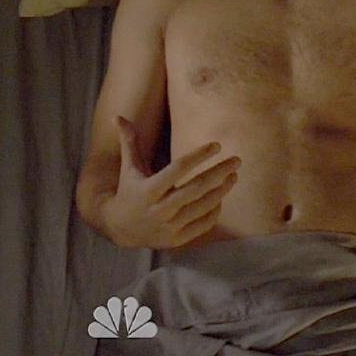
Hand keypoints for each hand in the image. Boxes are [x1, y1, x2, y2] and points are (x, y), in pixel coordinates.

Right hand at [100, 116, 239, 248]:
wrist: (120, 229)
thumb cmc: (129, 191)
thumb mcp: (128, 168)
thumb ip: (128, 142)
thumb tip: (118, 116)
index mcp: (148, 190)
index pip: (178, 169)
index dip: (198, 156)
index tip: (216, 145)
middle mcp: (159, 209)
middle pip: (196, 188)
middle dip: (219, 172)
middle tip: (237, 160)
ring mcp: (169, 226)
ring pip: (203, 206)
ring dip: (222, 189)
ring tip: (234, 174)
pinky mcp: (177, 239)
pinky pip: (203, 224)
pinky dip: (215, 210)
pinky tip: (221, 197)